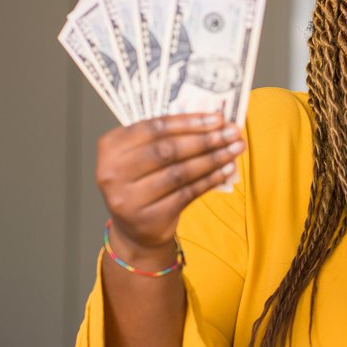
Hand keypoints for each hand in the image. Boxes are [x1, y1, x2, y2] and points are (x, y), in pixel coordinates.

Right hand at [96, 113, 244, 260]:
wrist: (136, 228)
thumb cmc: (144, 181)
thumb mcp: (144, 156)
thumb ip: (168, 138)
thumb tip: (213, 121)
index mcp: (110, 146)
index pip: (153, 127)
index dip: (189, 122)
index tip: (218, 118)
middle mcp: (113, 172)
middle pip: (168, 150)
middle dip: (205, 139)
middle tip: (233, 132)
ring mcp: (128, 198)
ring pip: (180, 172)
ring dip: (213, 158)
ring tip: (236, 148)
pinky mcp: (148, 217)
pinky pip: (187, 193)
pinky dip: (210, 179)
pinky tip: (227, 169)